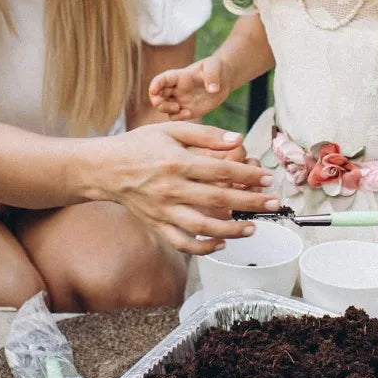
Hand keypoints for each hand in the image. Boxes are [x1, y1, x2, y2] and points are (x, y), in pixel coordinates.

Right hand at [87, 122, 277, 255]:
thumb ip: (206, 135)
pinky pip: (181, 242)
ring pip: (202, 226)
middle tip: (273, 204)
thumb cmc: (139, 145)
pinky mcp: (157, 224)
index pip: (221, 170)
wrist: (104, 168)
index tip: (268, 178)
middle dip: (250, 203)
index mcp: (177, 163)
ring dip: (231, 230)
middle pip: (218, 199)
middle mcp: (172, 188)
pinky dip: (202, 247)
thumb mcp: (171, 130)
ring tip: (253, 228)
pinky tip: (220, 244)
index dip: (248, 174)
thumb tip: (237, 140)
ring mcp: (164, 210)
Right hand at [148, 55, 230, 119]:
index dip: (155, 84)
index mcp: (179, 76)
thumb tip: (213, 90)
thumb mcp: (215, 66)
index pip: (162, 79)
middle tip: (161, 103)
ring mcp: (181, 101)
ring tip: (178, 108)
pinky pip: (176, 117)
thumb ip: (212, 76)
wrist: (223, 80)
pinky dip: (178, 117)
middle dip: (156, 100)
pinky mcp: (188, 110)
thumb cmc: (217, 68)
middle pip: (157, 95)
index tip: (153, 90)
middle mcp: (176, 89)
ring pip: (164, 108)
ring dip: (166, 109)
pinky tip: (189, 114)